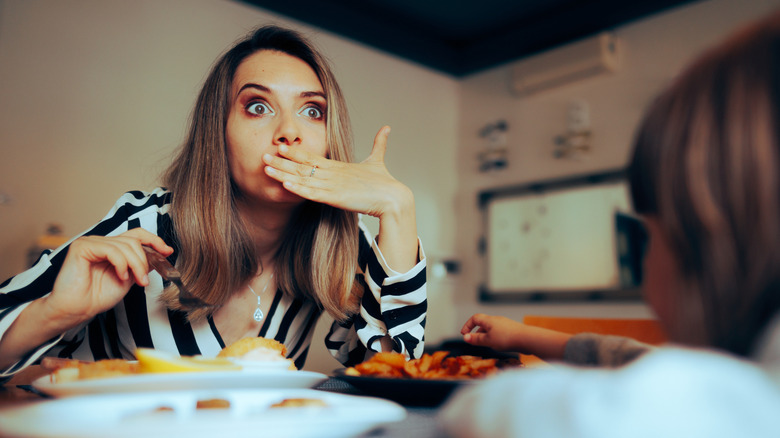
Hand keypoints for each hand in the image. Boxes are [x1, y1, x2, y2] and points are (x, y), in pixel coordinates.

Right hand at [43, 228, 172, 325]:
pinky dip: (121, 264)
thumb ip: (141, 264)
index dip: (154, 240)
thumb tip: (159, 254)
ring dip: (136, 265)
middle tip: (144, 280)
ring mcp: (91, 242)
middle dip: (145, 260)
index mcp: (111, 247)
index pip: (136, 234)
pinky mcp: (82, 247)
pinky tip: (121, 276)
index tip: (167, 251)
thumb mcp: (128, 278)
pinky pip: (111, 250)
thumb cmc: (97, 296)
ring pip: (125, 245)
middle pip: (134, 240)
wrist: (77, 310)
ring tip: (136, 281)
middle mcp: (101, 241)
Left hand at [262, 126, 412, 217]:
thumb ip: (379, 144)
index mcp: (338, 166)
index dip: (294, 153)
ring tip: (266, 168)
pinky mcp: (336, 198)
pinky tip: (284, 185)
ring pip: (303, 178)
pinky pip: (312, 194)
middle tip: (263, 155)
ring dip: (282, 174)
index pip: (311, 157)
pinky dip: (298, 189)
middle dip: (281, 162)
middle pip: (302, 166)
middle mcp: (333, 173)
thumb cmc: (386, 182)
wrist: (394, 197)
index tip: (280, 147)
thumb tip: (386, 128)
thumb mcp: (378, 160)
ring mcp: (333, 185)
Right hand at [461, 313, 571, 358]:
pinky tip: (499, 345)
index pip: (475, 318)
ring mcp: (505, 324)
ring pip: (491, 329)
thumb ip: (476, 339)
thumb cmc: (507, 339)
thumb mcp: (488, 340)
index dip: (467, 325)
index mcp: (489, 320)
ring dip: (486, 336)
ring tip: (486, 345)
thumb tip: (465, 337)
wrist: (527, 339)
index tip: (464, 334)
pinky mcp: (512, 330)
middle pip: (483, 323)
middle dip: (477, 332)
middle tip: (474, 341)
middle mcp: (497, 320)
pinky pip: (499, 332)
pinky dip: (494, 337)